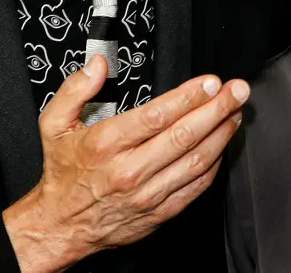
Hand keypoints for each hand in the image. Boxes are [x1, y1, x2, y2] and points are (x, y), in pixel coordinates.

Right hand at [3, 54, 248, 272]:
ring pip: (196, 161)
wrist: (60, 226)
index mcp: (106, 144)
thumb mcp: (53, 124)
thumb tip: (98, 64)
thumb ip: (75, 88)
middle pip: (184, 136)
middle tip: (237, 91)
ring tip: (235, 113)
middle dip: (217, 109)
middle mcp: (130, 170)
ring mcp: (147, 194)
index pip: (157, 116)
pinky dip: (213, 165)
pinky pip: (195, 187)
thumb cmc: (62, 174)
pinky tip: (221, 146)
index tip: (210, 82)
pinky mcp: (159, 213)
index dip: (189, 97)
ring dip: (221, 134)